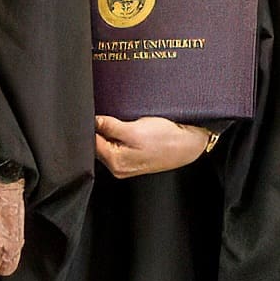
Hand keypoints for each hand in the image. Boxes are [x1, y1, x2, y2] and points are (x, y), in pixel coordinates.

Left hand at [89, 114, 210, 181]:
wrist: (188, 144)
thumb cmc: (165, 138)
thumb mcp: (134, 129)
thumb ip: (110, 126)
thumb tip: (92, 121)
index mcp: (115, 162)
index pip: (92, 142)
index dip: (91, 126)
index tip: (93, 113)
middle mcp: (118, 167)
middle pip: (98, 144)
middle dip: (101, 129)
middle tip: (111, 115)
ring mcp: (125, 165)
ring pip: (108, 144)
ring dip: (111, 131)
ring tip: (124, 123)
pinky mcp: (133, 159)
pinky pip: (118, 146)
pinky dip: (120, 135)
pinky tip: (129, 129)